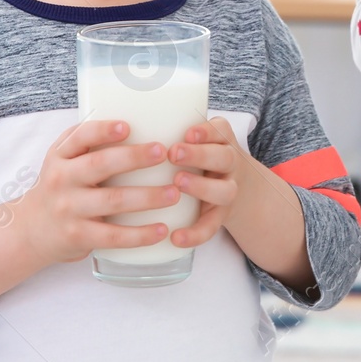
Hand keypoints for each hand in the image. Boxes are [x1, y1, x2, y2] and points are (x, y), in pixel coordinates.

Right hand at [11, 119, 179, 265]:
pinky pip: (113, 236)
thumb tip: (138, 120)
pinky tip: (162, 229)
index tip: (127, 126)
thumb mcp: (62, 160)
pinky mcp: (79, 236)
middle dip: (134, 157)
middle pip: (100, 165)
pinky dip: (140, 234)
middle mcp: (62, 180)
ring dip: (147, 197)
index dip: (103, 130)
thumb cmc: (61, 187)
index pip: (79, 137)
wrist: (31, 230)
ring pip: (112, 201)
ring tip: (174, 193)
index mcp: (60, 156)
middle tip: (163, 152)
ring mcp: (69, 209)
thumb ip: (87, 142)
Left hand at [166, 116, 243, 247]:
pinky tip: (176, 237)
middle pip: (224, 158)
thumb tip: (121, 124)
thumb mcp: (197, 139)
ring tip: (177, 185)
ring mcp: (227, 191)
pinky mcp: (220, 217)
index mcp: (221, 142)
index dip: (205, 132)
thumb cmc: (203, 156)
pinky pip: (212, 227)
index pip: (219, 132)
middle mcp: (229, 164)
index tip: (186, 132)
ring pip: (224, 191)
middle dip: (200, 155)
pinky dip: (195, 234)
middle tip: (174, 153)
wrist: (239, 187)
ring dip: (202, 187)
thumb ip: (170, 131)